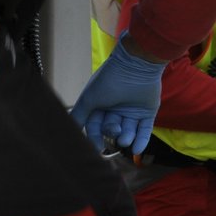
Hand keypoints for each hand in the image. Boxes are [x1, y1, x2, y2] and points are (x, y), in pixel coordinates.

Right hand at [70, 36, 169, 152]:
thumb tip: (67, 131)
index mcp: (101, 104)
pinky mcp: (148, 112)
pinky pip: (145, 130)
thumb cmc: (109, 80)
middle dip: (112, 133)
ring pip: (128, 131)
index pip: (96, 126)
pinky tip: (137, 150)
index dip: (95, 137)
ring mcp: (132, 110)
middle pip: (111, 129)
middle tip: (116, 130)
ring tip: (125, 139)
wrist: (137, 65)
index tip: (97, 148)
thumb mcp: (89, 98)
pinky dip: (141, 141)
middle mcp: (116, 108)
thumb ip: (79, 115)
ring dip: (126, 138)